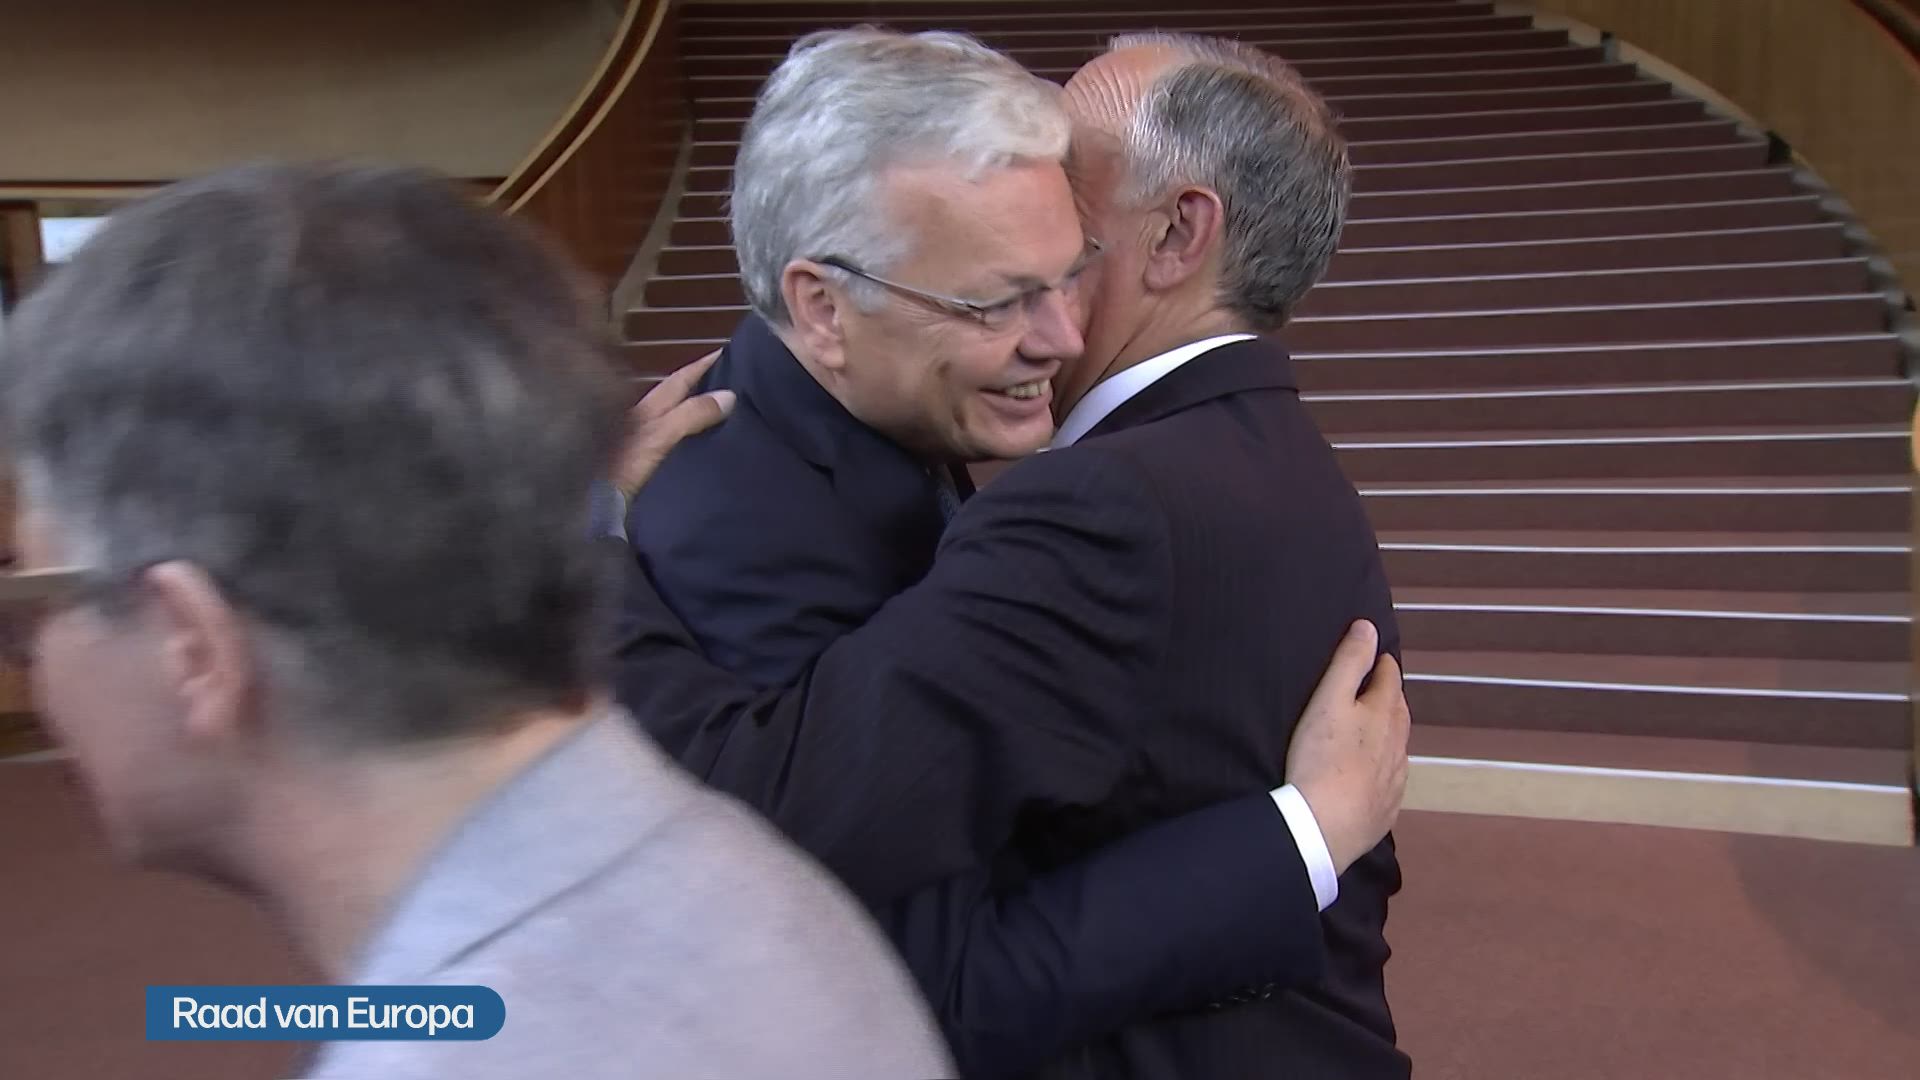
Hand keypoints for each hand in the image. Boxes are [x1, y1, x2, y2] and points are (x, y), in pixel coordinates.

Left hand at [613, 350, 733, 495]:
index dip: (704, 364)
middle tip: (739, 380)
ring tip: (732, 412)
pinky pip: (680, 443)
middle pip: (680, 396)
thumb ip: (691, 415)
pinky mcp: (647, 466)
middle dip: (706, 385)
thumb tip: (730, 396)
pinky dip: (696, 437)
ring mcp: (645, 443)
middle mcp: (646, 420)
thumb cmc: (625, 466)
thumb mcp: (660, 436)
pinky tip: (709, 446)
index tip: (730, 350)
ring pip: (680, 419)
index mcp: (648, 408)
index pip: (681, 378)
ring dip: (702, 412)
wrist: (597, 506)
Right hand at [1285, 620, 1409, 876]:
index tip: (1376, 656)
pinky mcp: (1385, 809)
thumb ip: (1349, 662)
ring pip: (1398, 748)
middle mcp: (1398, 746)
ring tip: (1374, 728)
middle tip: (1376, 687)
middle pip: (1399, 713)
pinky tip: (1374, 774)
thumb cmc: (1320, 758)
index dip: (1382, 664)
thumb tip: (1368, 627)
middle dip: (1389, 697)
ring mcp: (1395, 780)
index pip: (1390, 679)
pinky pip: (1390, 781)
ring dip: (1389, 734)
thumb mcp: (1328, 701)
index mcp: (1385, 714)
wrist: (1322, 827)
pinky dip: (1384, 769)